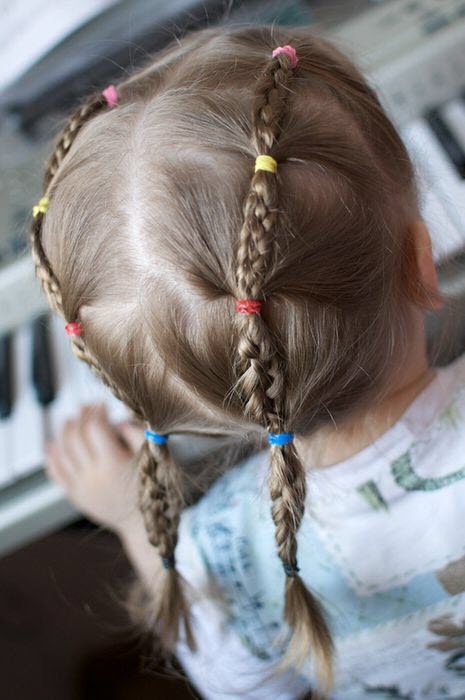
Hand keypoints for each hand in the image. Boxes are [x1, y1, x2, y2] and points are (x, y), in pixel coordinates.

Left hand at [44, 403, 144, 532]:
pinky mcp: (76, 497)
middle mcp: (93, 476)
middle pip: (76, 436)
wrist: (144, 527)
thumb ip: (136, 435)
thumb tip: (116, 421)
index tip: (103, 404)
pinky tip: (53, 445)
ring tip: (72, 421)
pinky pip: (56, 474)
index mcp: (114, 464)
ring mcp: (82, 487)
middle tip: (87, 407)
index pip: (95, 428)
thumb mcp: (155, 457)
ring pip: (62, 452)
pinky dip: (52, 457)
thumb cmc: (154, 491)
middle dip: (80, 417)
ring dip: (64, 432)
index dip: (97, 412)